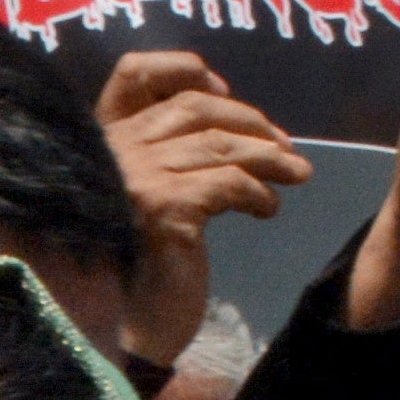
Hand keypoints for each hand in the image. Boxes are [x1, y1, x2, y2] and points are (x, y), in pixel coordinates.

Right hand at [98, 51, 309, 370]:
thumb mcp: (148, 194)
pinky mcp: (164, 210)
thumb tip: (234, 121)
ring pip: (218, 146)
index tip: (227, 94)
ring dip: (270, 158)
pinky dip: (258, 193)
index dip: (183, 70)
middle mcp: (111, 151)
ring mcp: (135, 178)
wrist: (127, 329)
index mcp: (100, 140)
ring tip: (298, 174)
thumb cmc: (139, 264)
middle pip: (192, 108)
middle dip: (249, 121)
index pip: (132, 74)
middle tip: (285, 147)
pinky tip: (268, 210)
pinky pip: (228, 184)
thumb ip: (166, 152)